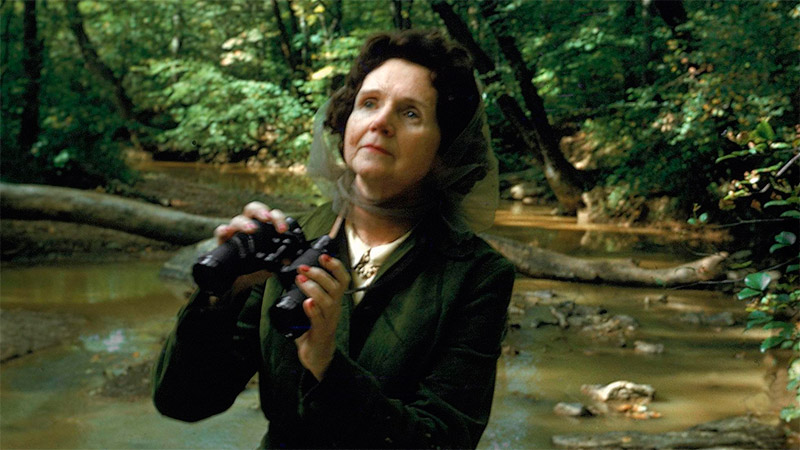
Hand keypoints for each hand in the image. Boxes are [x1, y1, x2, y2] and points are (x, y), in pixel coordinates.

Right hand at [215, 202, 287, 294]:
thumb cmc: (258, 267)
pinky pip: (221, 232)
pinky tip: (227, 232)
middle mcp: (249, 225)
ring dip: (245, 222)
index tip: (282, 229)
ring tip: (251, 229)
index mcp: (264, 227)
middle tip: (267, 219)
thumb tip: (289, 260)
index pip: (271, 215)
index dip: (278, 218)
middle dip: (261, 211)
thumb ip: (280, 260)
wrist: (241, 280)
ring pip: (238, 219)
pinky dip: (223, 230)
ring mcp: (235, 232)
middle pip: (253, 209)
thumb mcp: (271, 264)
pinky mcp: (224, 241)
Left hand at [294, 253, 350, 380]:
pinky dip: (313, 310)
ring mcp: (329, 321)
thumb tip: (294, 276)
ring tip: (300, 281)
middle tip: (303, 268)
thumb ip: (307, 294)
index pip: (342, 279)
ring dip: (314, 288)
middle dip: (320, 274)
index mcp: (334, 300)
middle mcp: (335, 309)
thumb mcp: (313, 308)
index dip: (335, 266)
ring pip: (328, 301)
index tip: (323, 256)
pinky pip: (319, 320)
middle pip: (336, 287)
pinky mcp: (321, 333)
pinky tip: (307, 303)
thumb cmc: (314, 330)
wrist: (318, 356)